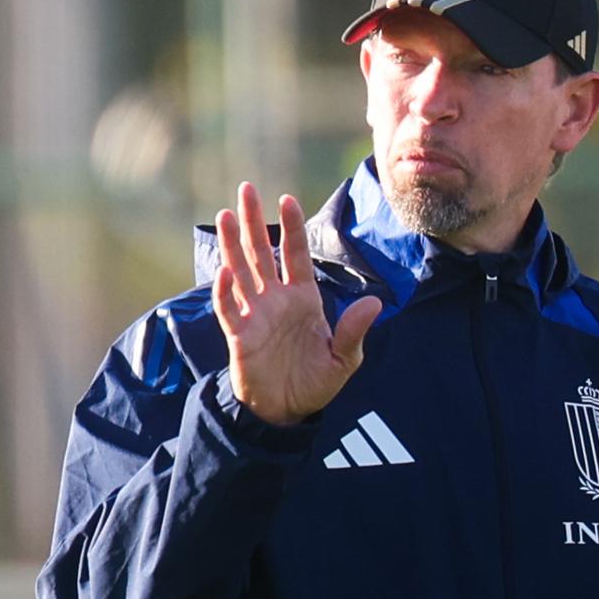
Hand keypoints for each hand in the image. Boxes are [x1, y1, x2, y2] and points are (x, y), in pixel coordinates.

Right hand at [212, 182, 381, 425]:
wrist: (287, 410)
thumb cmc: (316, 382)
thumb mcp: (344, 359)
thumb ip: (354, 330)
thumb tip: (373, 303)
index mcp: (303, 298)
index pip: (296, 255)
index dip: (291, 228)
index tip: (287, 199)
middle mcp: (276, 299)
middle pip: (262, 252)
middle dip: (253, 221)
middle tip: (247, 188)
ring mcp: (255, 314)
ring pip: (241, 271)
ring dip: (233, 244)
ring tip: (226, 214)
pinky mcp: (239, 334)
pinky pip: (229, 308)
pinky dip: (225, 291)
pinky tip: (225, 271)